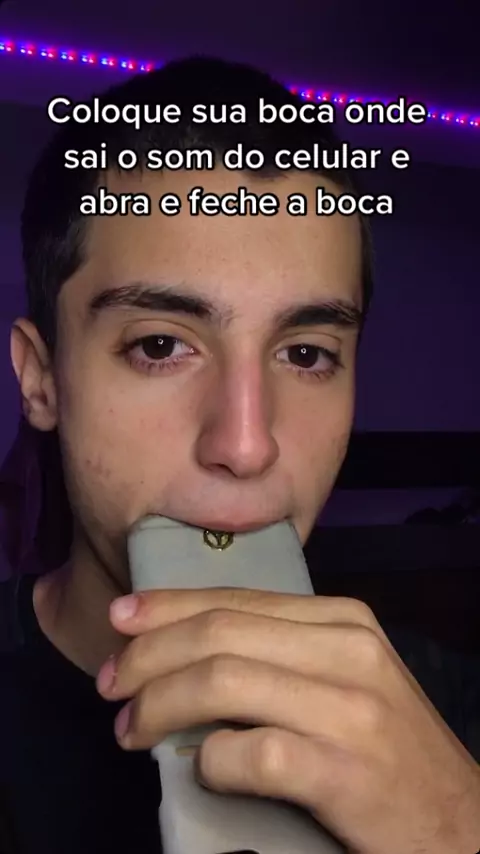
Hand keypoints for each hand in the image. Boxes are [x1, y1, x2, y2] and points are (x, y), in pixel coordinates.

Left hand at [96, 588, 479, 853]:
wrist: (462, 824)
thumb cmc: (389, 751)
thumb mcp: (343, 680)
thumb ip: (280, 656)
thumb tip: (187, 652)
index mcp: (342, 620)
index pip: (236, 599)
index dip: (168, 607)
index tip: (122, 621)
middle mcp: (348, 650)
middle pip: (220, 633)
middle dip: (149, 655)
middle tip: (113, 686)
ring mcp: (350, 709)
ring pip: (224, 682)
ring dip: (160, 705)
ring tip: (131, 729)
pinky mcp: (346, 772)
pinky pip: (252, 754)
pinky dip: (212, 761)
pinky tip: (202, 771)